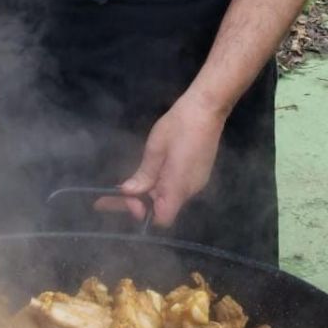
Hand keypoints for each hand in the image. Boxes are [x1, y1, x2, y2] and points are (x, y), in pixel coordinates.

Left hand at [106, 90, 227, 227]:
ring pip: (171, 198)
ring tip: (131, 184)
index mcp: (178, 186)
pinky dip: (163, 186)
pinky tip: (153, 173)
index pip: (162, 218)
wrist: (207, 108)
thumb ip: (144, 175)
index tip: (128, 198)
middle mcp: (190, 190)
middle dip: (141, 203)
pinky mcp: (200, 174)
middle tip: (120, 191)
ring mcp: (197, 183)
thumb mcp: (156, 149)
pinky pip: (178, 188)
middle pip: (164, 209)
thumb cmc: (179, 125)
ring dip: (151, 194)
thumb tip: (129, 192)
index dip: (143, 214)